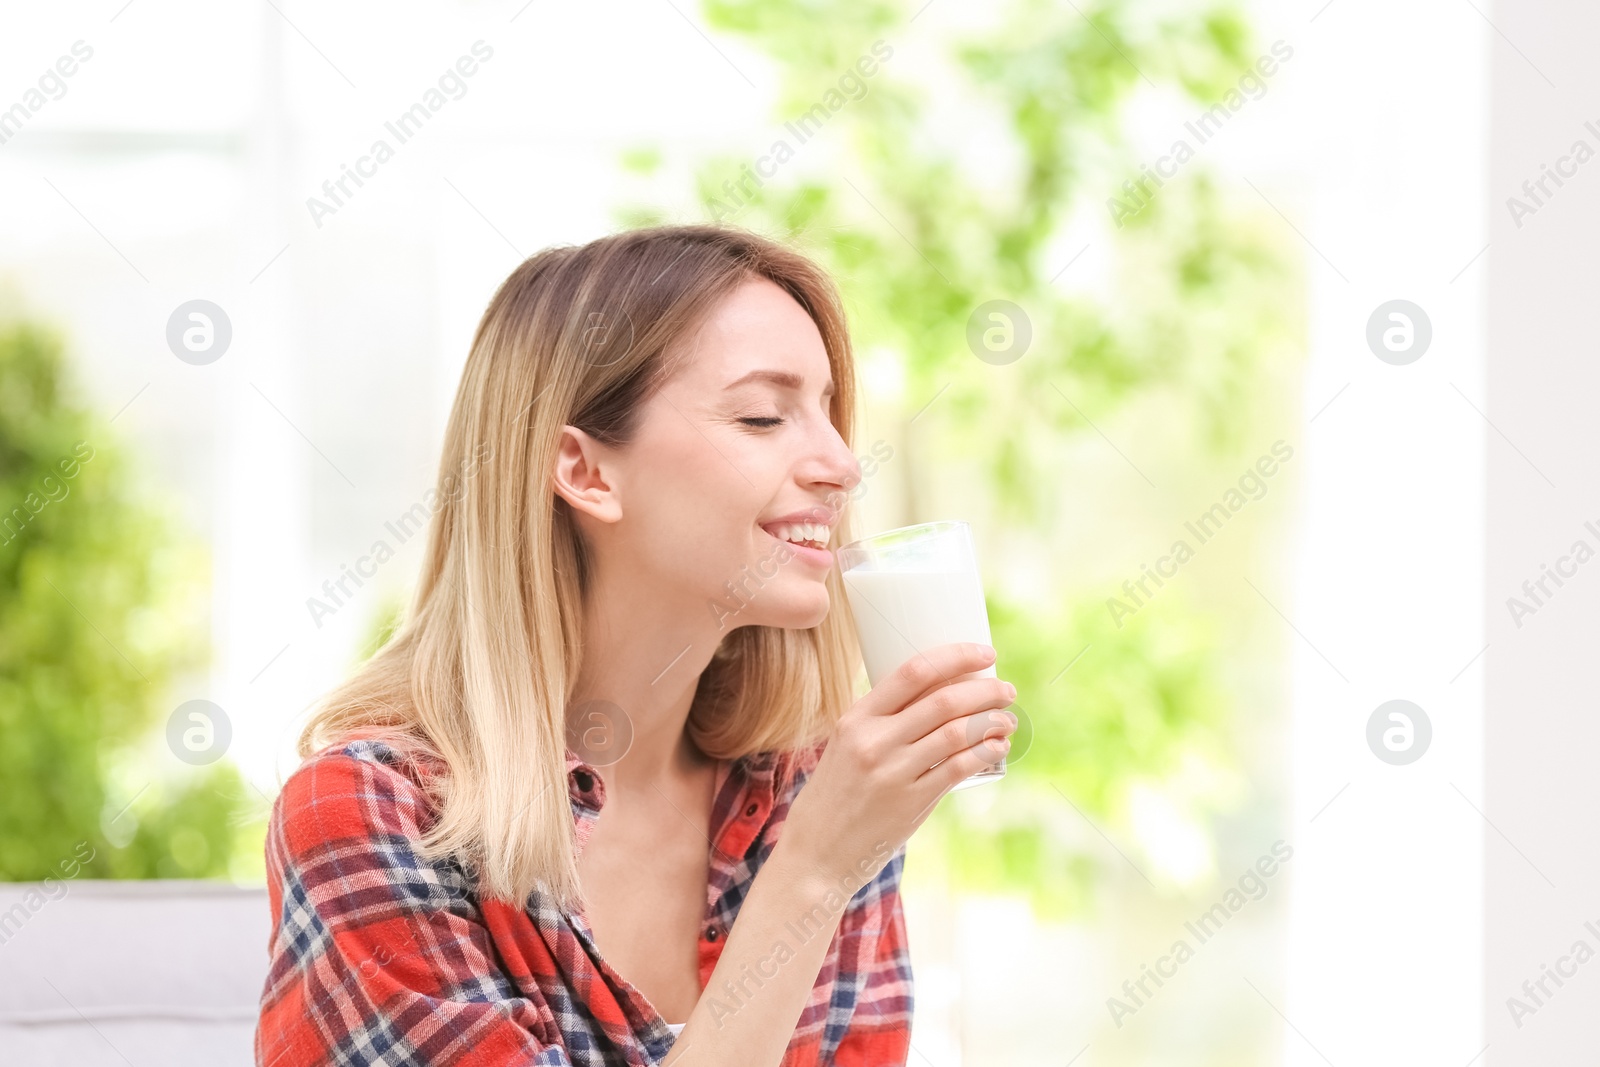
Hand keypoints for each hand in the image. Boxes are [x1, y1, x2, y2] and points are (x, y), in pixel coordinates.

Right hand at [780, 642, 1017, 887]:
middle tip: (1006, 689)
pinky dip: (985, 753)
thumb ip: (883, 722)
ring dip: (992, 722)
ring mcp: (893, 772)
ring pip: (957, 733)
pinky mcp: (910, 802)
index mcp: (855, 718)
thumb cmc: (835, 795)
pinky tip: (997, 748)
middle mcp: (873, 740)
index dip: (956, 656)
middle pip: (943, 700)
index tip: (985, 652)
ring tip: (1008, 720)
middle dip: (985, 690)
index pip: (913, 671)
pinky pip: (958, 768)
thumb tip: (940, 698)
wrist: (815, 852)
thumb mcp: (846, 746)